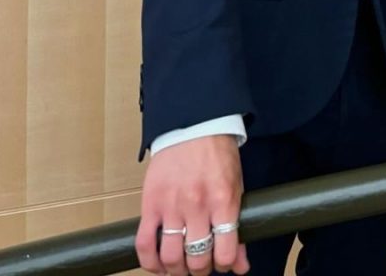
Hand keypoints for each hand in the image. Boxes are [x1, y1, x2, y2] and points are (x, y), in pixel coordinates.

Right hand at [136, 135, 248, 275]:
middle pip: (197, 259)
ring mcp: (172, 205)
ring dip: (177, 270)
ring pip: (171, 257)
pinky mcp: (150, 203)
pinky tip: (158, 265)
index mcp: (224, 200)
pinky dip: (149, 262)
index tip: (222, 262)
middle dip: (201, 270)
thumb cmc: (218, 155)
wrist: (194, 124)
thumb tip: (241, 264)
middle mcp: (198, 205)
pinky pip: (144, 243)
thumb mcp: (236, 186)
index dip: (225, 265)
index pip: (225, 252)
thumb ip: (237, 225)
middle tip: (200, 264)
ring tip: (181, 267)